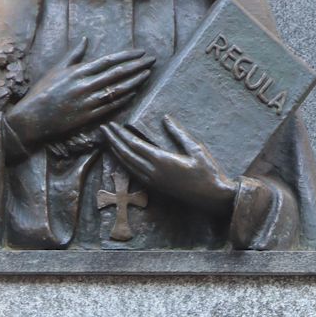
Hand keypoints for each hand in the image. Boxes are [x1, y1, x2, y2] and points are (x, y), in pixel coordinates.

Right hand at [6, 38, 154, 150]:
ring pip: (117, 90)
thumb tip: (85, 40)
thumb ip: (74, 55)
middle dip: (137, 66)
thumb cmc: (42, 92)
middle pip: (117, 73)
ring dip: (134, 82)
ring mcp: (88, 102)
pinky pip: (110, 107)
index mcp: (78, 71)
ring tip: (147, 75)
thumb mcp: (57, 69)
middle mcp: (85, 85)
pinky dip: (123, 99)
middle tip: (152, 61)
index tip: (141, 52)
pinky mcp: (88, 117)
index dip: (127, 56)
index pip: (109, 61)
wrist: (32, 118)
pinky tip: (134, 93)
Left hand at [102, 116, 236, 214]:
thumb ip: (179, 133)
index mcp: (162, 161)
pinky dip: (124, 164)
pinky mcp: (156, 187)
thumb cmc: (208, 172)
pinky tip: (121, 158)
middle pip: (126, 155)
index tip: (110, 125)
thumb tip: (166, 118)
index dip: (120, 135)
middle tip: (102, 130)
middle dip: (113, 142)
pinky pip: (134, 174)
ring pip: (128, 166)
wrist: (213, 197)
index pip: (134, 145)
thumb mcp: (196, 148)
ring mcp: (154, 182)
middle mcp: (154, 172)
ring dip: (116, 152)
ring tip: (107, 141)